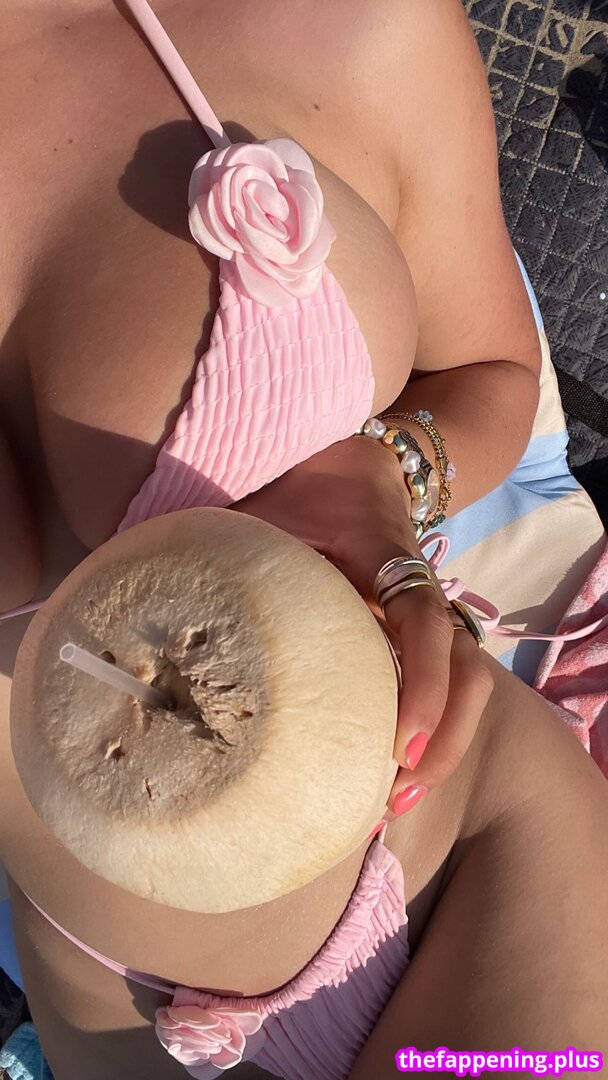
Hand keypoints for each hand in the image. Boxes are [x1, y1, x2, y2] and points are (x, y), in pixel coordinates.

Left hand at [231, 435, 493, 816]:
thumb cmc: (309, 488)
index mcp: (386, 558)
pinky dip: (433, 728)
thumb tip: (173, 597)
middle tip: (398, 793)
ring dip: (447, 742)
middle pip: (467, 667)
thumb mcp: (272, 511)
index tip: (401, 742)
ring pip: (471, 678)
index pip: (423, 622)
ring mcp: (428, 613)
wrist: (361, 463)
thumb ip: (240, 549)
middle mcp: (419, 593)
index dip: (423, 682)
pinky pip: (446, 680)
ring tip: (401, 799)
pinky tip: (397, 771)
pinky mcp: (420, 631)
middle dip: (445, 736)